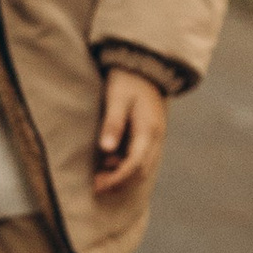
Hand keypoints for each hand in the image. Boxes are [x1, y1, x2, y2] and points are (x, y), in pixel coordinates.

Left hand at [94, 67, 168, 199]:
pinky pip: (142, 159)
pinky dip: (127, 167)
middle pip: (141, 171)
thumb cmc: (126, 82)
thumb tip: (106, 150)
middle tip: (96, 186)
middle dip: (120, 182)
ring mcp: (156, 137)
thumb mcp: (116, 99)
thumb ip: (113, 123)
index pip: (135, 164)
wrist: (143, 67)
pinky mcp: (150, 135)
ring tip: (100, 177)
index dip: (117, 179)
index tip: (98, 186)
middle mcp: (156, 137)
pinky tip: (109, 163)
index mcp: (148, 129)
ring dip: (124, 177)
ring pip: (144, 167)